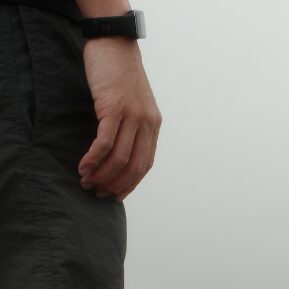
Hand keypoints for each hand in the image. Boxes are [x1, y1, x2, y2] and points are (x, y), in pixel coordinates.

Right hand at [79, 38, 160, 200]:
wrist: (115, 43)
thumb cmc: (120, 74)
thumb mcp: (133, 102)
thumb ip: (132, 125)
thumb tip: (119, 149)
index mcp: (153, 125)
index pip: (146, 164)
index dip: (131, 183)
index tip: (116, 195)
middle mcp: (146, 123)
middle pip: (134, 165)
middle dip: (115, 183)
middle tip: (98, 192)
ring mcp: (131, 115)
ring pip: (119, 156)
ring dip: (102, 173)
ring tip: (87, 182)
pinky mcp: (113, 107)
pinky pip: (105, 141)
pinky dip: (94, 157)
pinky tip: (84, 166)